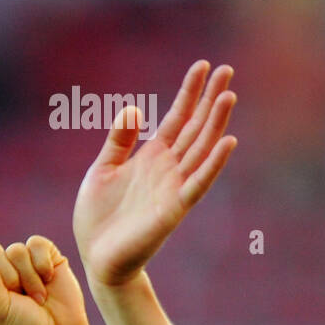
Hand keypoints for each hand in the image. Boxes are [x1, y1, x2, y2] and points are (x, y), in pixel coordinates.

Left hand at [73, 60, 236, 287]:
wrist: (96, 258)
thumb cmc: (97, 219)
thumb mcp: (101, 171)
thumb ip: (118, 142)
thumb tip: (134, 108)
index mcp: (150, 157)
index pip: (177, 118)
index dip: (189, 92)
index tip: (203, 66)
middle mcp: (167, 168)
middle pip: (195, 127)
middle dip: (210, 99)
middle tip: (228, 69)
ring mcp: (173, 188)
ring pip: (200, 149)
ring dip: (215, 123)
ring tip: (228, 96)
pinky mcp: (173, 209)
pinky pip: (197, 184)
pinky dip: (213, 164)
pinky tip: (228, 141)